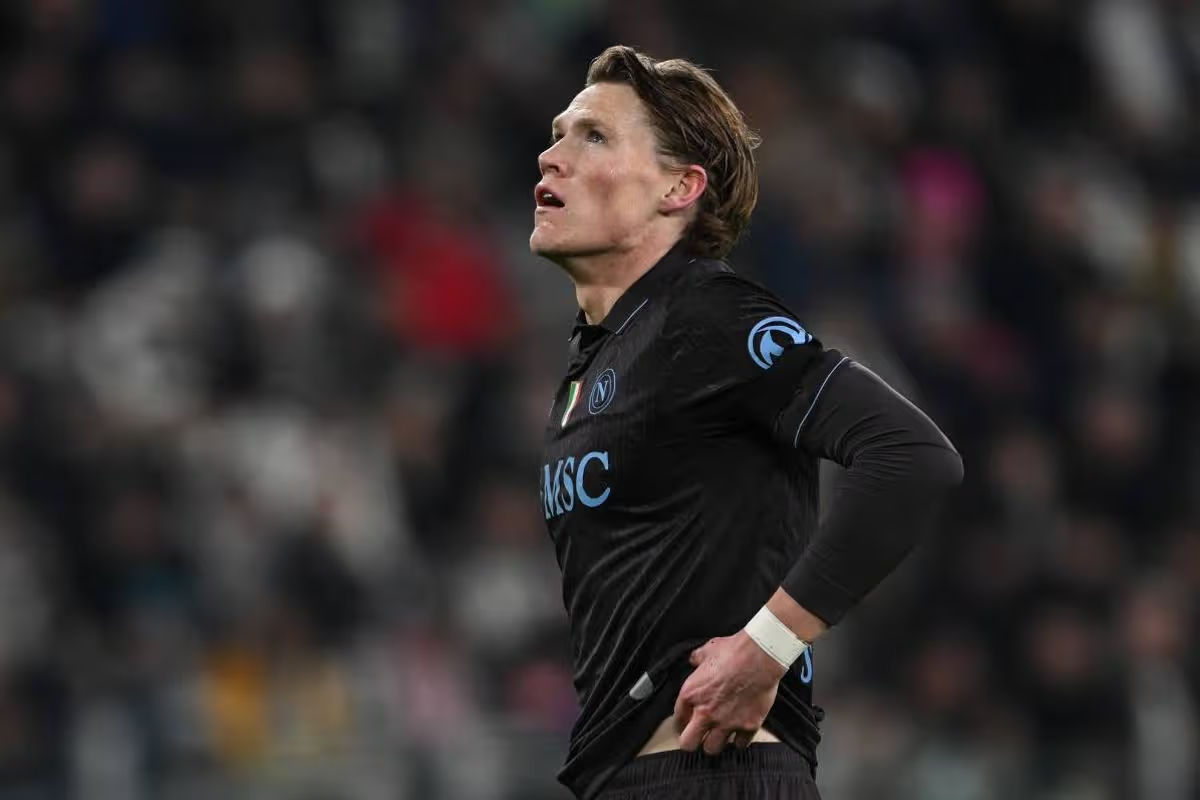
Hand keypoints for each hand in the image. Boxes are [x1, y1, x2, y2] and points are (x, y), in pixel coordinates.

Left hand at [673, 630, 787, 755]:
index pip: (678, 719)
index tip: (687, 722)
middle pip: (688, 744)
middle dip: (692, 741)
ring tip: (718, 736)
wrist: (760, 657)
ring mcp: (726, 723)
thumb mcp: (707, 650)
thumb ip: (697, 658)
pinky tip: (740, 734)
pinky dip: (740, 741)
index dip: (682, 721)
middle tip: (698, 736)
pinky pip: (740, 744)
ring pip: (712, 749)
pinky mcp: (748, 727)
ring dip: (714, 742)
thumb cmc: (733, 651)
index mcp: (691, 694)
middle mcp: (705, 713)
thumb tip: (695, 659)